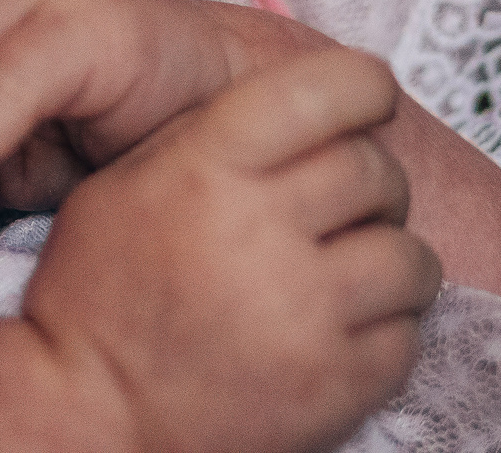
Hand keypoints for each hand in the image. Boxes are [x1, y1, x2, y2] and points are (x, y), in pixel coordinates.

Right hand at [23, 50, 439, 452]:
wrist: (90, 414)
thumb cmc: (101, 291)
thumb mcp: (123, 183)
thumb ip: (211, 136)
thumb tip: (305, 105)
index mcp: (207, 168)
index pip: (327, 91)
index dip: (365, 87)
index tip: (370, 99)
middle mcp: (261, 231)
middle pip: (376, 171)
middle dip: (371, 183)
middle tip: (343, 205)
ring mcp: (304, 315)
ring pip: (410, 257)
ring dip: (391, 258)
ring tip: (352, 270)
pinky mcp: (335, 387)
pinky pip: (407, 334)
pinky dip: (386, 327)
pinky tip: (342, 327)